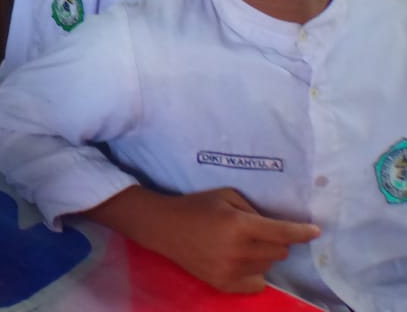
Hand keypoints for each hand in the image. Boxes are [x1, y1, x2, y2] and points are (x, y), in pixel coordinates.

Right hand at [111, 187, 320, 293]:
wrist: (164, 228)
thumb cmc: (197, 206)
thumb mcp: (226, 196)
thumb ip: (253, 210)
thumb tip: (278, 226)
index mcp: (238, 225)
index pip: (282, 232)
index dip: (301, 232)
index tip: (315, 232)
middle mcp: (238, 250)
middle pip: (280, 252)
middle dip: (276, 241)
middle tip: (257, 233)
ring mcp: (231, 270)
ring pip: (268, 266)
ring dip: (262, 256)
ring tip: (241, 246)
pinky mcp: (225, 284)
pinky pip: (258, 283)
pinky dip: (255, 272)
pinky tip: (239, 261)